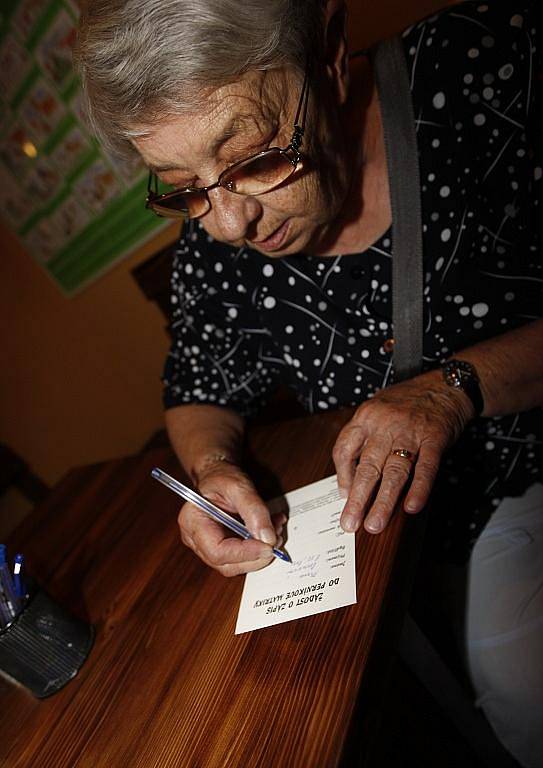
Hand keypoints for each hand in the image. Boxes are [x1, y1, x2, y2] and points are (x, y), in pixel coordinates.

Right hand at [177, 460, 284, 576]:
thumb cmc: (221, 477)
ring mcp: (207, 546)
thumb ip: (254, 510)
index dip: (245, 553)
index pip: (217, 551)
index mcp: (193, 521)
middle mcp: (195, 539)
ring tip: (275, 531)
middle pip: (226, 565)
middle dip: (256, 557)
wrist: (217, 474)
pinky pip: (241, 558)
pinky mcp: (221, 548)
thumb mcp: (238, 485)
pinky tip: (269, 532)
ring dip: (260, 554)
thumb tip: (267, 538)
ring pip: (236, 565)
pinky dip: (259, 549)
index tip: (268, 546)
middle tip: (276, 539)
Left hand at [333, 370, 474, 534]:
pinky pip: (426, 468)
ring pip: (394, 471)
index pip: (344, 449)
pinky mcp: (435, 438)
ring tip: (375, 523)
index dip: (341, 476)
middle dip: (357, 498)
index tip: (343, 497)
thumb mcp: (377, 410)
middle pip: (367, 465)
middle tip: (350, 523)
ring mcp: (410, 431)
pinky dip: (419, 489)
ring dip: (384, 501)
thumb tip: (350, 477)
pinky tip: (411, 507)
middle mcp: (385, 424)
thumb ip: (364, 439)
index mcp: (366, 417)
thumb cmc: (407, 401)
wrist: (444, 385)